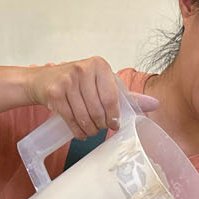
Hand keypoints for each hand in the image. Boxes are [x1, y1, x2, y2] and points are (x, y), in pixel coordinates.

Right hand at [26, 58, 159, 138]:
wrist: (42, 80)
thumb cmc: (77, 83)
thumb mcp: (103, 84)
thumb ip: (128, 96)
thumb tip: (155, 104)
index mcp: (99, 65)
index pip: (112, 98)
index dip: (114, 116)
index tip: (114, 125)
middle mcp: (83, 69)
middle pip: (98, 110)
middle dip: (101, 125)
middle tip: (100, 128)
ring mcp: (67, 80)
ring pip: (85, 116)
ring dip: (89, 130)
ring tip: (91, 130)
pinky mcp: (55, 92)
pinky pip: (71, 119)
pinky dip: (77, 131)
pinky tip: (80, 132)